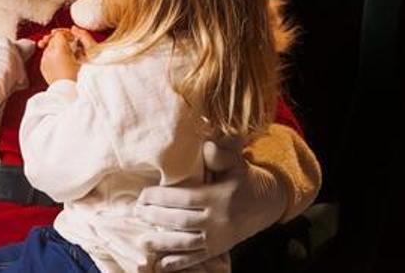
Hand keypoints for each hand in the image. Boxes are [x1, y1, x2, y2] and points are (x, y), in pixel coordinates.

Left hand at [38, 29, 80, 82]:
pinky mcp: (42, 67)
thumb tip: (71, 35)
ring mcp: (44, 60)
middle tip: (69, 45)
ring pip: (49, 47)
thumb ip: (75, 43)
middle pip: (53, 39)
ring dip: (55, 48)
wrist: (67, 90)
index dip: (67, 34)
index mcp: (60, 49)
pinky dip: (52, 56)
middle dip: (60, 40)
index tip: (72, 38)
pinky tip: (59, 61)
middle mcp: (50, 53)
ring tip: (64, 53)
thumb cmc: (76, 76)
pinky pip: (46, 56)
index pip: (60, 34)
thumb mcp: (81, 57)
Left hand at [132, 136, 287, 270]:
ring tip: (142, 240)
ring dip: (162, 243)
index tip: (143, 195)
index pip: (185, 198)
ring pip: (186, 243)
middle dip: (155, 217)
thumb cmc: (244, 179)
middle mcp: (218, 220)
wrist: (268, 204)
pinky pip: (196, 257)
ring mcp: (218, 238)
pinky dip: (178, 262)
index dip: (161, 198)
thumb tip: (207, 145)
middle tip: (136, 212)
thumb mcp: (236, 163)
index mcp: (219, 197)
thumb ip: (221, 155)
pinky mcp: (219, 249)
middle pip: (181, 221)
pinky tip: (161, 264)